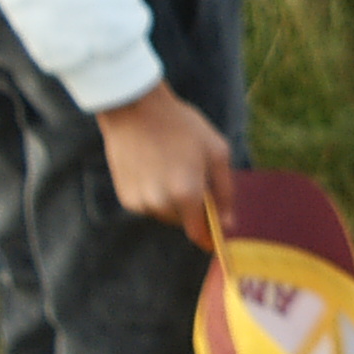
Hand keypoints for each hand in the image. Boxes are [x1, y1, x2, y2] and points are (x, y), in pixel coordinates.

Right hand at [95, 81, 234, 251]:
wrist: (135, 110)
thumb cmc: (183, 127)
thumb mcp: (217, 152)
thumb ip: (225, 191)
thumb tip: (228, 224)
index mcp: (187, 194)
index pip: (198, 232)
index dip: (209, 238)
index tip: (216, 243)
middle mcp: (161, 203)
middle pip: (184, 220)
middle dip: (193, 208)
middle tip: (194, 178)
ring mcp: (140, 201)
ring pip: (165, 213)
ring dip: (174, 201)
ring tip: (173, 168)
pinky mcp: (125, 196)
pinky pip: (149, 205)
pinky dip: (156, 195)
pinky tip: (155, 169)